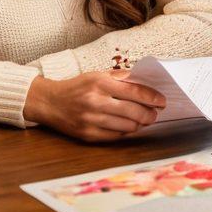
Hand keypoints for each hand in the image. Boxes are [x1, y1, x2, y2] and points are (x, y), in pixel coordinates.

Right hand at [23, 70, 165, 141]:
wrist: (50, 102)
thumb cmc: (77, 87)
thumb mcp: (97, 75)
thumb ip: (120, 77)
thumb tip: (144, 82)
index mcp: (100, 83)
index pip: (134, 91)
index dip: (152, 97)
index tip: (162, 100)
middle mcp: (96, 101)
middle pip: (133, 111)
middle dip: (149, 113)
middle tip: (155, 113)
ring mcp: (91, 120)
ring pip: (127, 126)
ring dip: (140, 124)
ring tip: (144, 120)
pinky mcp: (88, 135)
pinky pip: (116, 136)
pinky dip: (126, 132)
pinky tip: (129, 127)